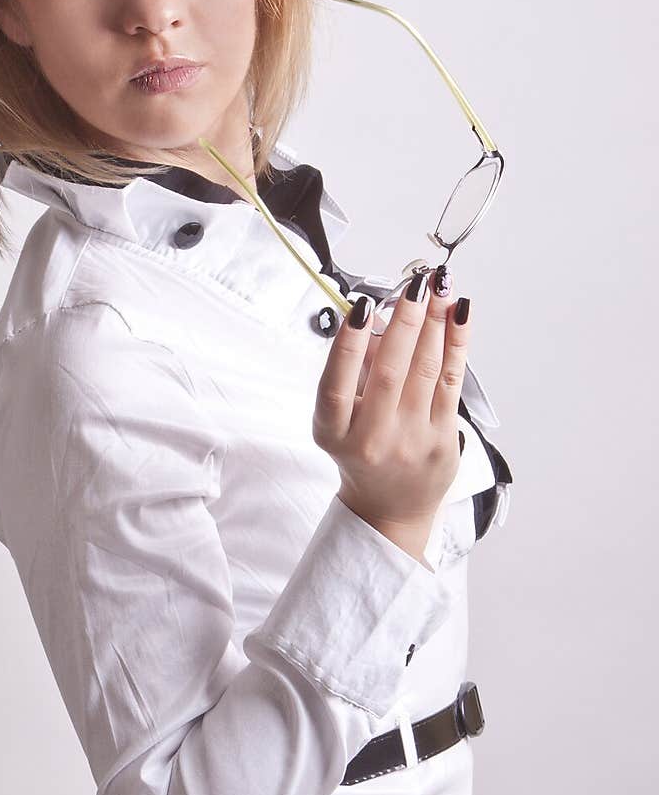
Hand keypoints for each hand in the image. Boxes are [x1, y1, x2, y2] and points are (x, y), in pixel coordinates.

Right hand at [311, 268, 469, 557]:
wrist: (389, 509)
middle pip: (389, 372)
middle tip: (415, 285)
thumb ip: (355, 371)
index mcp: (335, 433)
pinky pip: (451, 381)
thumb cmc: (361, 453)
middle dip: (406, 322)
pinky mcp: (442, 439)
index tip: (363, 307)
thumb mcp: (341, 420)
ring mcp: (410, 441)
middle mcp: (371, 439)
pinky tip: (459, 315)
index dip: (348, 345)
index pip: (336, 385)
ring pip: (425, 371)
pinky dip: (456, 343)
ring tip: (439, 288)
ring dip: (435, 323)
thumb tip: (382, 315)